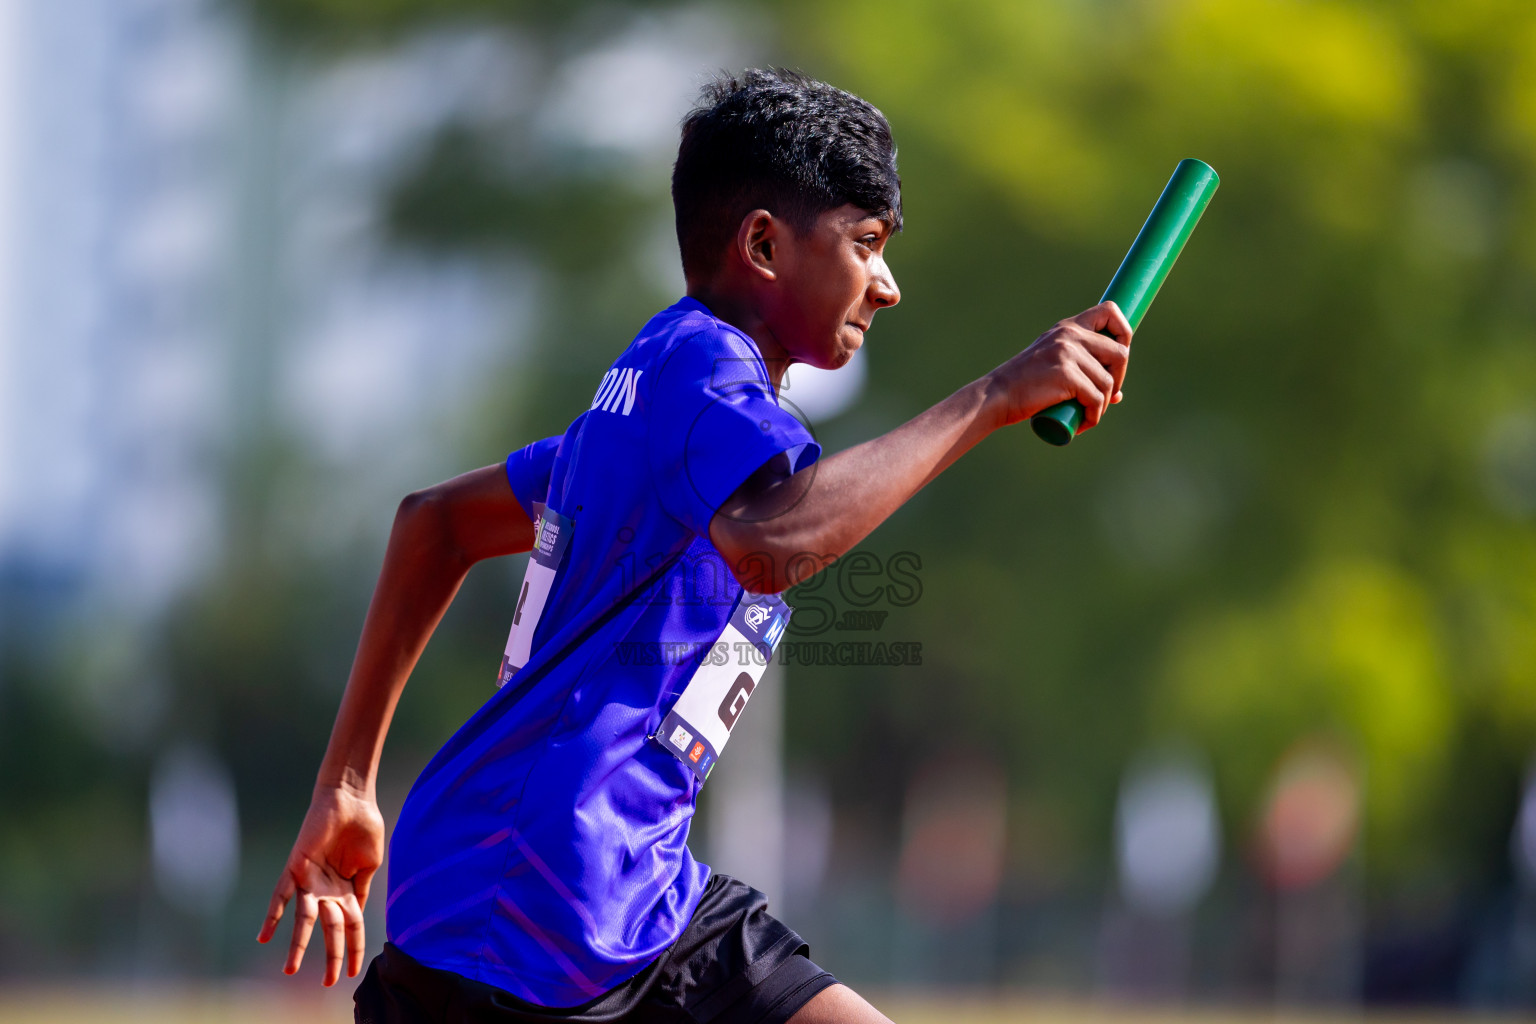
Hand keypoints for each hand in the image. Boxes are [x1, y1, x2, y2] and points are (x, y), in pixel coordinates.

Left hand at [258, 781, 384, 985]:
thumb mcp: (370, 863)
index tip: (353, 973)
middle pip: (330, 930)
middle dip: (330, 956)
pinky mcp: (296, 867)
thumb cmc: (364, 826)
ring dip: (298, 944)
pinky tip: (264, 937)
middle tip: (326, 982)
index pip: (352, 927)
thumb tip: (354, 916)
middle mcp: (327, 890)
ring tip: (289, 969)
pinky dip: (272, 915)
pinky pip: (281, 894)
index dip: (354, 949)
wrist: (351, 797)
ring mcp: (310, 881)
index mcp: (347, 891)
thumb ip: (361, 889)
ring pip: (303, 919)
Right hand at [985, 301, 1132, 430]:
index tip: (1115, 359)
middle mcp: (1070, 334)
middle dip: (1118, 379)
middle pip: (1120, 353)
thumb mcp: (1053, 364)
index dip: (1124, 333)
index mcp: (1068, 327)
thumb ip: (1081, 368)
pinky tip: (1084, 422)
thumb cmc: (1024, 385)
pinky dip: (1094, 415)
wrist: (997, 396)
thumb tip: (1117, 394)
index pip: (1110, 311)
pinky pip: (1096, 398)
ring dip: (1102, 405)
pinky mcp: (1066, 375)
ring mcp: (1068, 353)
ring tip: (1087, 415)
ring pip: (1108, 382)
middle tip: (1104, 396)